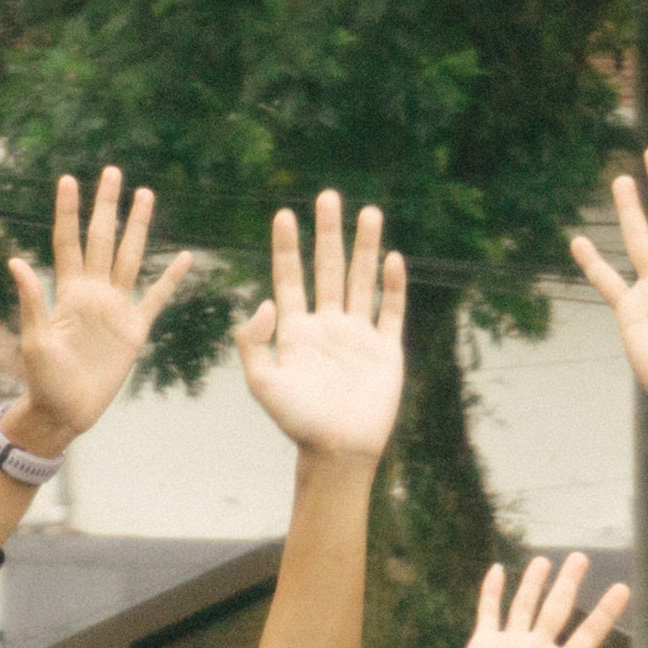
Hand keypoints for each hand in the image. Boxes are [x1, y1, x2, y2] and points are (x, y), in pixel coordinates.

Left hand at [7, 167, 201, 448]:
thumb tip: (16, 261)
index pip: (68, 242)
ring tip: (145, 195)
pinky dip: (170, 279)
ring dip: (138, 227)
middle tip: (112, 171)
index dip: (68, 211)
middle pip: (102, 239)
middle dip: (107, 206)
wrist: (66, 411)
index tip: (68, 180)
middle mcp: (93, 292)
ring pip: (130, 257)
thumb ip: (31, 301)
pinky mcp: (134, 330)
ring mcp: (115, 308)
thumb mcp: (34, 340)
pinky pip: (156, 298)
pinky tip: (184, 257)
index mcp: (68, 292)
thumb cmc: (43, 380)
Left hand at [231, 189, 404, 462]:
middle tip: (327, 196)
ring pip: (362, 281)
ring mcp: (358, 336)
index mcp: (296, 331)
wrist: (337, 451)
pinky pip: (391, 311)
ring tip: (368, 212)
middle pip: (328, 269)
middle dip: (328, 233)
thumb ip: (253, 343)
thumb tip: (265, 302)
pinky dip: (393, 285)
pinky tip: (393, 258)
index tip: (284, 215)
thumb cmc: (297, 422)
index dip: (287, 247)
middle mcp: (327, 326)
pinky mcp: (385, 350)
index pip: (290, 277)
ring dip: (365, 247)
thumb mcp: (262, 383)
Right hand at [439, 550, 632, 647]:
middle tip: (581, 557)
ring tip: (545, 559)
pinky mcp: (485, 644)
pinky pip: (489, 611)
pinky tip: (498, 570)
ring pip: (525, 605)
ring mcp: (511, 645)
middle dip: (569, 583)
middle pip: (558, 609)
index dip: (605, 611)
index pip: (588, 634)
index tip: (622, 588)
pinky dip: (492, 591)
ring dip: (534, 582)